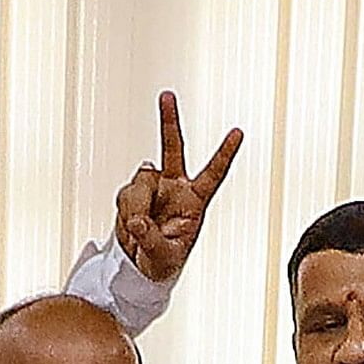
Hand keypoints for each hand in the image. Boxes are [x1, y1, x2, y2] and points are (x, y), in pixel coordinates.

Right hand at [111, 91, 243, 285]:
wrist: (139, 267)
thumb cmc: (162, 262)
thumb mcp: (164, 257)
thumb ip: (151, 238)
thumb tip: (137, 220)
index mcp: (195, 201)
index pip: (213, 173)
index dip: (225, 153)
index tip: (238, 132)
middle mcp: (175, 187)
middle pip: (173, 148)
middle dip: (169, 121)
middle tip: (166, 96)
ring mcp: (153, 187)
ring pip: (141, 179)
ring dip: (136, 204)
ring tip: (139, 228)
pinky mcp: (133, 193)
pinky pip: (125, 193)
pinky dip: (125, 211)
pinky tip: (131, 226)